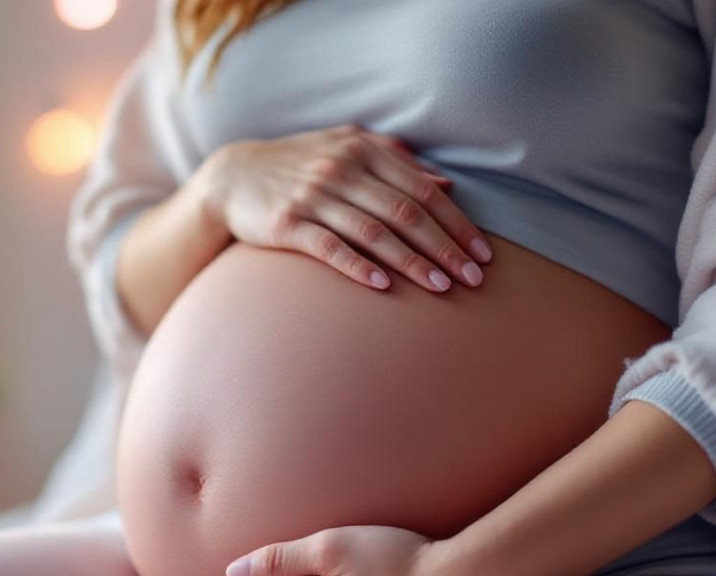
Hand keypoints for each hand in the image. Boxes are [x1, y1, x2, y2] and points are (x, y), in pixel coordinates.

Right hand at [193, 124, 492, 291]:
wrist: (232, 177)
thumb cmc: (299, 164)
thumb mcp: (346, 148)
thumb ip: (395, 161)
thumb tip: (444, 184)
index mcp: (363, 150)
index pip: (422, 190)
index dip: (456, 222)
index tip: (483, 253)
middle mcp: (341, 170)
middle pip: (405, 212)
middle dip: (445, 247)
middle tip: (474, 277)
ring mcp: (313, 197)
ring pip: (373, 232)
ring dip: (411, 261)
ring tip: (442, 287)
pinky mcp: (288, 224)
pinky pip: (329, 248)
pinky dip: (358, 266)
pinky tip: (383, 286)